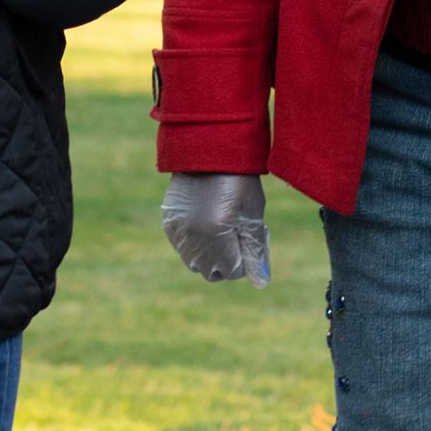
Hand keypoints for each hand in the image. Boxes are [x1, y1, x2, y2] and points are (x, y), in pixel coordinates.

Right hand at [160, 172, 270, 286]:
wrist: (208, 149)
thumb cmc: (238, 178)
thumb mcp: (252, 212)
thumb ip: (255, 248)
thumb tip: (261, 281)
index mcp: (216, 232)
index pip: (232, 270)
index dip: (244, 258)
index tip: (248, 237)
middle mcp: (192, 236)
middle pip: (211, 272)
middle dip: (227, 261)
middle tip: (236, 236)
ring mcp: (177, 230)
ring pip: (195, 263)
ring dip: (210, 254)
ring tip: (221, 227)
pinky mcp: (169, 223)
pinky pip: (183, 247)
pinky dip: (196, 243)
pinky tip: (205, 221)